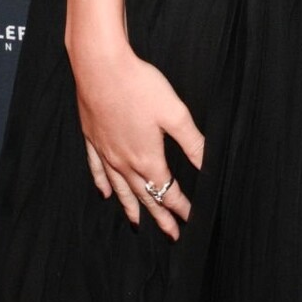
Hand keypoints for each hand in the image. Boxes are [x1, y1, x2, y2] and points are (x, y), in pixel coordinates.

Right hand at [71, 40, 204, 239]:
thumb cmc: (139, 86)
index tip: (190, 219)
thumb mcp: (175, 113)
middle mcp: (124, 162)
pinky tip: (105, 194)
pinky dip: (103, 185)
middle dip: (159, 216)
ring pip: (120, 189)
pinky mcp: (92, 139)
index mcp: (147, 158)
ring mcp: (106, 152)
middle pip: (144, 196)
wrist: (100, 67)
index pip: (167, 190)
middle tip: (170, 234)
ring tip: (138, 224)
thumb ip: (192, 142)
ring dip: (131, 207)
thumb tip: (208, 165)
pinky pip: (98, 171)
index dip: (180, 207)